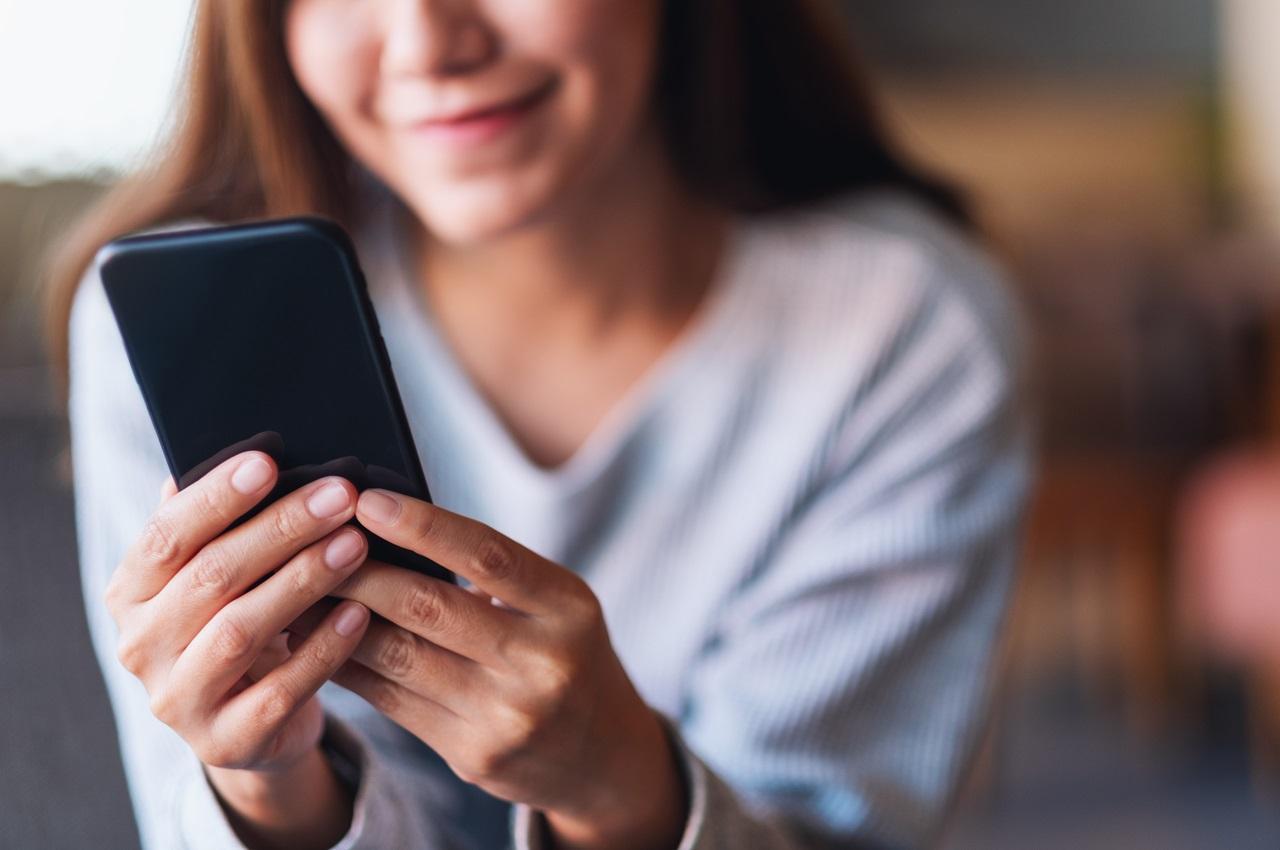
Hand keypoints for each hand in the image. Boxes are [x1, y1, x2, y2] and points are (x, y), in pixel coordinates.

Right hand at [105, 451, 372, 848]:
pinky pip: (278, 691)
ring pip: (240, 631)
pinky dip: (322, 649)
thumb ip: (223, 523)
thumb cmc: (242, 619)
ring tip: (355, 544)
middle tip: (341, 495)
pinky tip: (360, 613)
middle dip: (281, 530)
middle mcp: (140, 646)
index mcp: (132, 591)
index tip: (270, 460)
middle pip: (212, 577)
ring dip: (303, 581)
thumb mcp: (222, 575)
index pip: (167, 535)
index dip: (217, 497)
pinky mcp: (223, 742)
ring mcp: (177, 700)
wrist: (252, 724)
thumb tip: (251, 449)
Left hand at [299, 489, 686, 849]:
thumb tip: (390, 529)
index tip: (366, 499)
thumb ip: (491, 575)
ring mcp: (508, 715)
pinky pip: (392, 701)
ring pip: (400, 656)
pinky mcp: (474, 755)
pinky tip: (317, 640)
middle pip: (431, 607)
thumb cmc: (565, 654)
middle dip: (360, 570)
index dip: (423, 526)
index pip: (488, 556)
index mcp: (567, 607)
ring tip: (297, 587)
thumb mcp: (555, 605)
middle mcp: (543, 662)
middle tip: (309, 539)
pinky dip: (347, 665)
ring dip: (338, 619)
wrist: (603, 756)